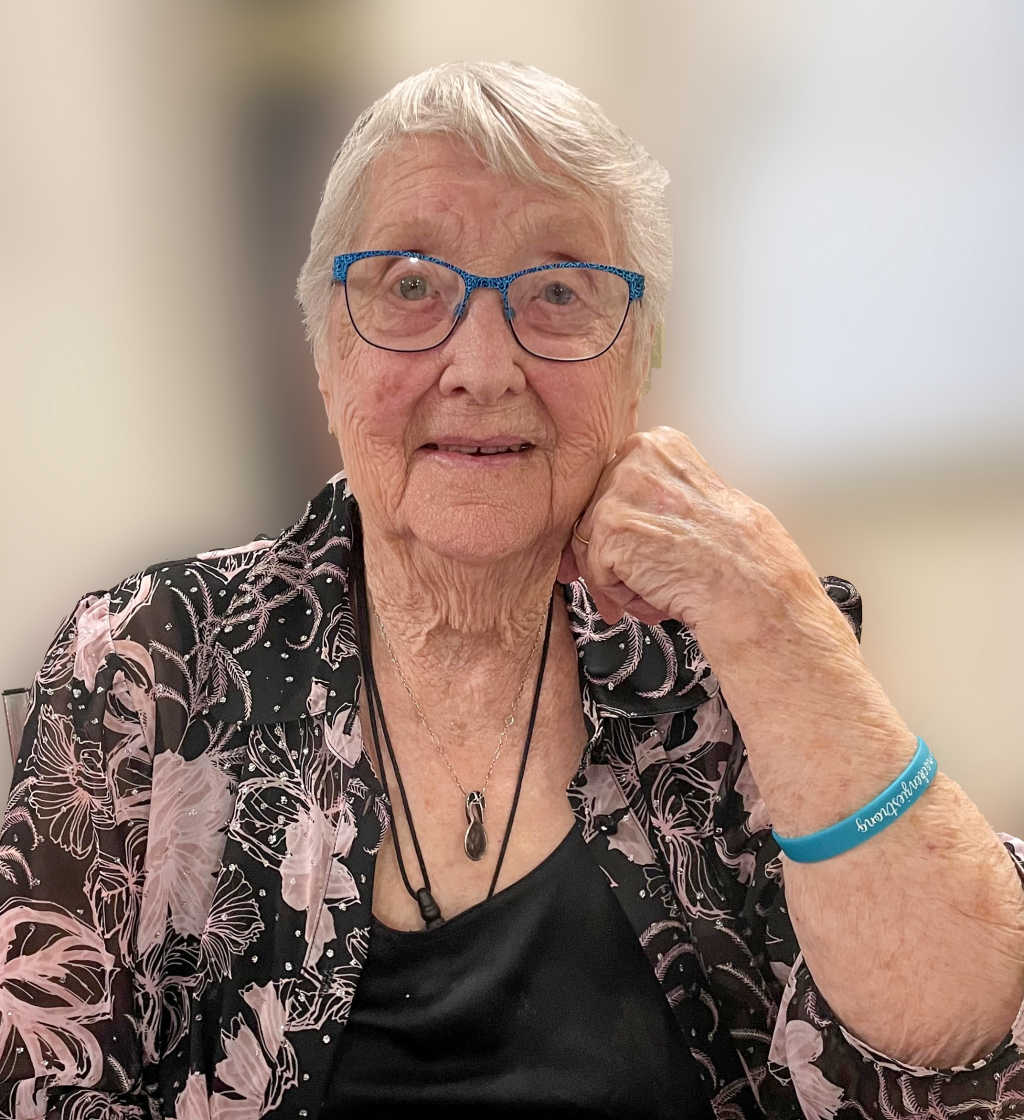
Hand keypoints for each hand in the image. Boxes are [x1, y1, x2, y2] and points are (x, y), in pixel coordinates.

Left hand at [557, 427, 844, 657]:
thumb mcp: (700, 496)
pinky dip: (623, 596)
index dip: (626, 526)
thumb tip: (624, 513)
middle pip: (597, 514)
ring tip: (662, 591)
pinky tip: (656, 598)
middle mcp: (636, 458)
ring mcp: (619, 493)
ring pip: (594, 546)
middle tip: (652, 579)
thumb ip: (658, 493)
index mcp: (660, 445)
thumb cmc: (741, 556)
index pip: (614, 486)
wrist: (752, 590)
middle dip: (618, 554)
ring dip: (623, 578)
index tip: (638, 548)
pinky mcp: (608, 531)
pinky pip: (596, 573)